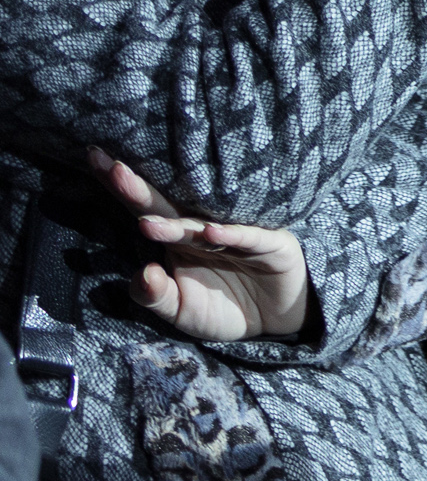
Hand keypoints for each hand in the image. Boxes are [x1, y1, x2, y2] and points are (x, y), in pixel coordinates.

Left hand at [90, 147, 312, 343]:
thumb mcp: (180, 311)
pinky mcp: (270, 245)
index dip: (123, 190)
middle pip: (167, 208)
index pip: (145, 211)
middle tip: (114, 170)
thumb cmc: (224, 309)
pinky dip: (232, 235)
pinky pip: (248, 238)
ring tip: (148, 223)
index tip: (95, 161)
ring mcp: (236, 236)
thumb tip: (142, 273)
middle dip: (140, 190)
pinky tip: (211, 234)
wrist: (277, 319)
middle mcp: (203, 232)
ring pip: (201, 226)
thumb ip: (154, 297)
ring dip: (175, 224)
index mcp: (178, 242)